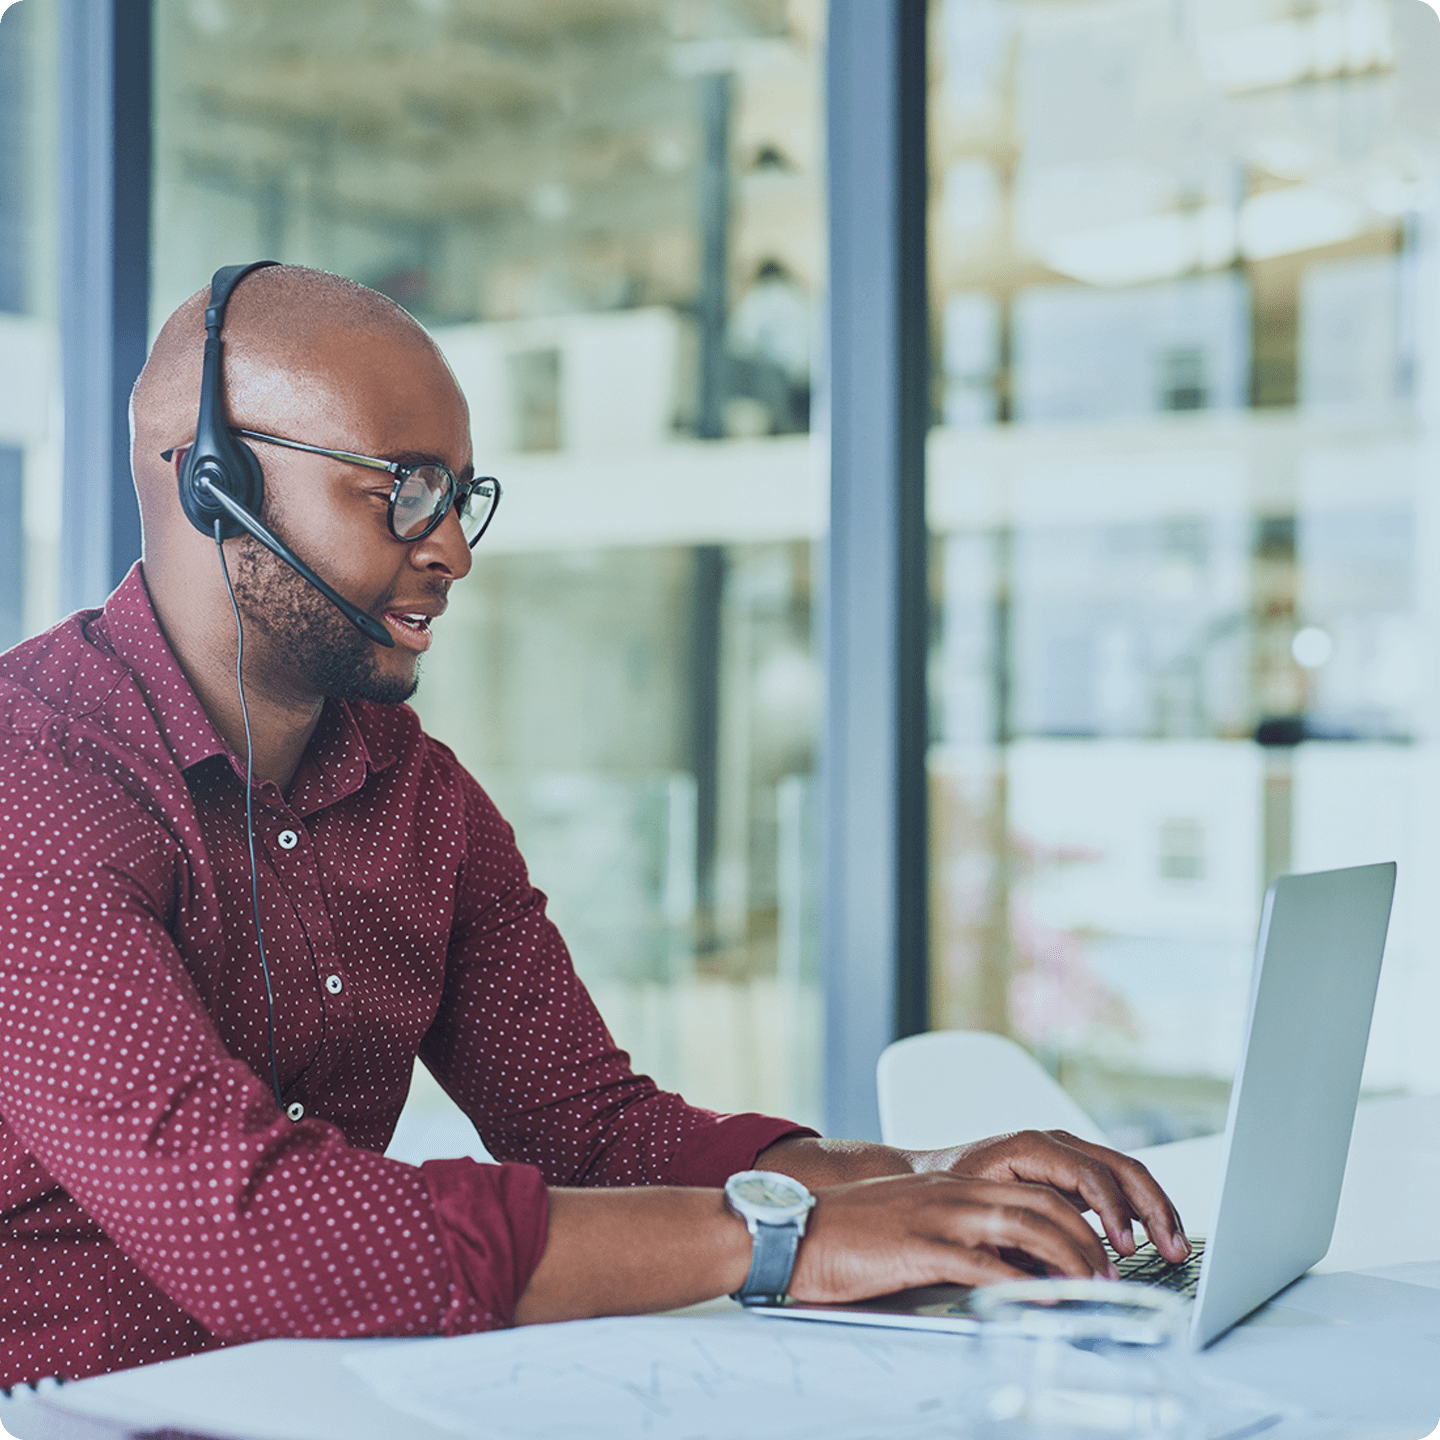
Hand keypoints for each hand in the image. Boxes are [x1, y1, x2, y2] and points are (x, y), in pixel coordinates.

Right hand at [788, 1169, 1120, 1303]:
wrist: (793, 1229)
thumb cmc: (847, 1237)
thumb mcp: (911, 1227)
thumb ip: (955, 1240)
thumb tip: (1001, 1274)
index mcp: (953, 1190)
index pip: (1034, 1193)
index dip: (1077, 1222)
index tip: (1101, 1255)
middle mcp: (953, 1196)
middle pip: (1040, 1205)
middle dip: (1087, 1240)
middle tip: (1111, 1275)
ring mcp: (937, 1218)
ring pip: (1023, 1226)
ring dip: (1067, 1257)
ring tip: (1091, 1288)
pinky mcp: (917, 1248)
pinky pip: (980, 1262)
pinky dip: (1018, 1281)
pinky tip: (1039, 1299)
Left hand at [921, 1129, 1189, 1263]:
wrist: (931, 1175)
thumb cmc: (954, 1196)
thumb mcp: (985, 1218)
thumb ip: (1025, 1244)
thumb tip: (1066, 1276)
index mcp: (1032, 1147)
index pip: (1089, 1174)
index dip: (1114, 1211)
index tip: (1127, 1248)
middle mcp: (1054, 1143)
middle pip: (1119, 1167)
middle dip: (1152, 1208)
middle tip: (1173, 1249)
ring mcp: (1066, 1151)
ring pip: (1126, 1172)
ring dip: (1156, 1208)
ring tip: (1176, 1246)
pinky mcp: (1072, 1169)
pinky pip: (1117, 1182)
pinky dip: (1141, 1208)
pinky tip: (1156, 1236)